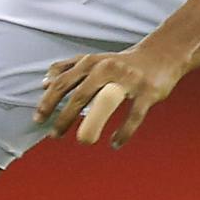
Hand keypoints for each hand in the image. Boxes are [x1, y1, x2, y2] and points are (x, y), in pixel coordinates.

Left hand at [36, 45, 187, 148]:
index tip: (38, 119)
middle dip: (64, 117)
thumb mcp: (94, 60)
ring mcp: (128, 80)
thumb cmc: (122, 62)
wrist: (162, 55)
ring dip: (91, 125)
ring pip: (105, 104)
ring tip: (83, 141)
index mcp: (91, 62)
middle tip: (54, 135)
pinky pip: (133, 116)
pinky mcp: (147, 92)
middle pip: (79, 95)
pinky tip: (115, 143)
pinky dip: (124, 132)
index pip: (63, 82)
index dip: (48, 101)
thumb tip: (44, 82)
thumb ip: (68, 68)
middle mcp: (107, 69)